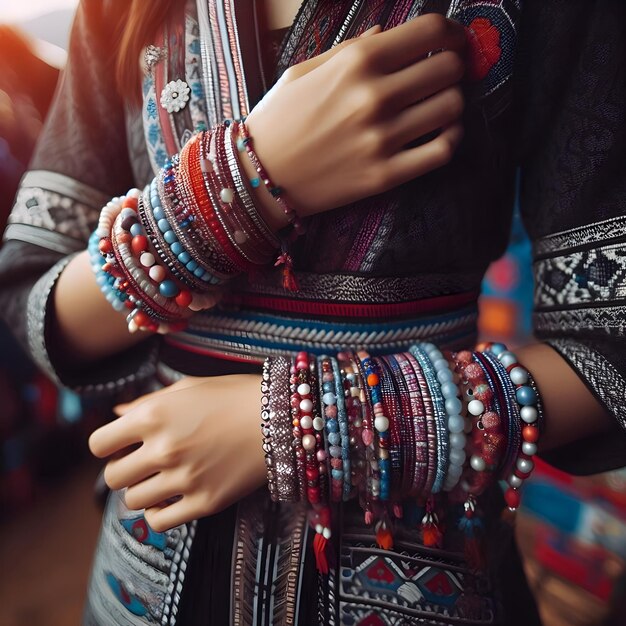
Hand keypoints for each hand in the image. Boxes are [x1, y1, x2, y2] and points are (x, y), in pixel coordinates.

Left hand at [88, 374, 265, 531]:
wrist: (282, 417)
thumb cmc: (234, 395)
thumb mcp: (189, 388)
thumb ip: (148, 402)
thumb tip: (118, 414)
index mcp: (154, 415)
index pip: (98, 444)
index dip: (107, 445)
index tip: (122, 444)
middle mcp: (163, 448)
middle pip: (113, 476)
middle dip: (124, 469)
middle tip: (144, 462)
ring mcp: (184, 479)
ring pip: (132, 501)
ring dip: (142, 489)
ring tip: (162, 478)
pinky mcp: (204, 503)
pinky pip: (158, 521)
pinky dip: (157, 513)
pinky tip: (170, 498)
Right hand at [245, 14, 465, 221]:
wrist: (260, 177)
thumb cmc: (278, 121)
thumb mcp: (303, 73)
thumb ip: (349, 50)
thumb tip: (387, 35)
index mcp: (355, 64)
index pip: (430, 31)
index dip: (452, 32)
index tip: (454, 41)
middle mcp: (373, 97)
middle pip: (449, 68)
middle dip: (453, 67)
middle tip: (443, 76)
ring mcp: (382, 139)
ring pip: (452, 108)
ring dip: (452, 102)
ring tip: (438, 106)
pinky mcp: (385, 175)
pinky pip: (443, 151)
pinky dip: (451, 138)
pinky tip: (441, 134)